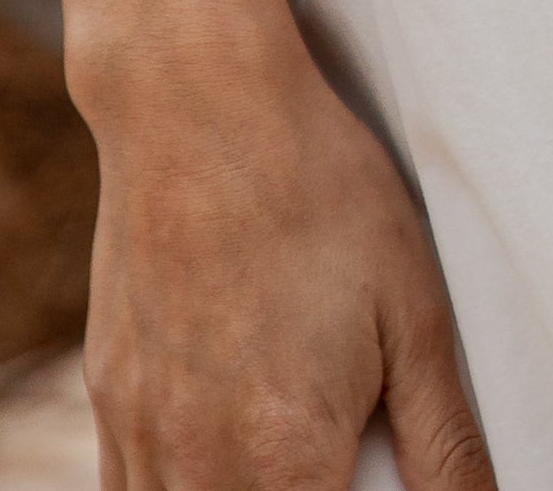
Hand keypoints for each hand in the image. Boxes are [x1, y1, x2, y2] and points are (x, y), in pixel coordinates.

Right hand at [74, 11, 493, 490]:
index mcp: (285, 462)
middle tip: (342, 453)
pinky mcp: (108, 403)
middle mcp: (198, 471)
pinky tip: (226, 451)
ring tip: (289, 448)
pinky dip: (183, 487)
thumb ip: (444, 442)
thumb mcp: (414, 310)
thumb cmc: (316, 191)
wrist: (197, 100)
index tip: (370, 478)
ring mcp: (142, 440)